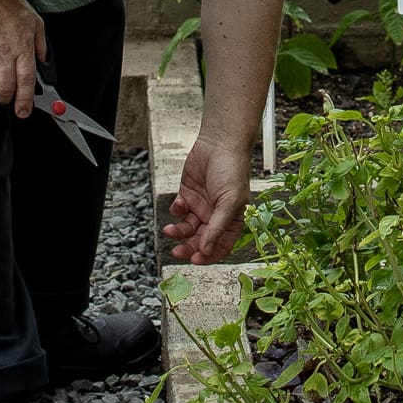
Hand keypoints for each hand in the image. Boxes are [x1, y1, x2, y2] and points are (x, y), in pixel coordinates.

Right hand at [0, 0, 47, 116]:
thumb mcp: (35, 21)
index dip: (25, 101)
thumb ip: (40, 43)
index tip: (23, 112)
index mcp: (23, 47)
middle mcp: (5, 52)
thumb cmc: (9, 2)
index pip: (26, 81)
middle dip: (5, 101)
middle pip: (5, 88)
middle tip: (4, 102)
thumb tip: (43, 60)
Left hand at [162, 136, 251, 263]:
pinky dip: (176, 211)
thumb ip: (217, 227)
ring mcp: (201, 206)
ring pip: (187, 228)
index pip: (220, 246)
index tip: (195, 259)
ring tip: (170, 231)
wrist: (220, 143)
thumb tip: (206, 249)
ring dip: (178, 232)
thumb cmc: (232, 169)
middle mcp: (215, 216)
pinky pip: (179, 211)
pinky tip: (178, 204)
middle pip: (200, 240)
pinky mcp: (188, 195)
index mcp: (232, 220)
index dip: (209, 255)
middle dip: (189, 247)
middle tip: (178, 251)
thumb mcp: (229, 201)